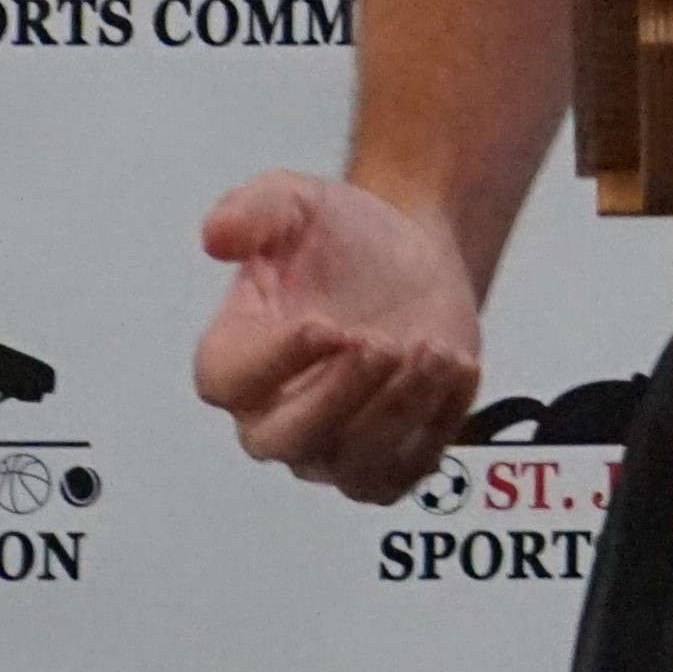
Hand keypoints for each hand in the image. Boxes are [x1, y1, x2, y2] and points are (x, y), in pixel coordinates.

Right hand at [192, 171, 479, 502]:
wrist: (412, 257)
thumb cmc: (343, 238)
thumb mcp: (295, 202)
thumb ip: (253, 209)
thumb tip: (216, 235)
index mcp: (236, 352)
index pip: (226, 382)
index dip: (272, 362)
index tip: (323, 323)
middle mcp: (273, 413)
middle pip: (285, 440)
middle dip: (339, 395)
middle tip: (382, 342)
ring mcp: (333, 447)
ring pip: (353, 466)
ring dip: (398, 410)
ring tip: (433, 349)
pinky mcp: (389, 459)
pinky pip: (408, 469)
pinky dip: (438, 424)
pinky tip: (456, 367)